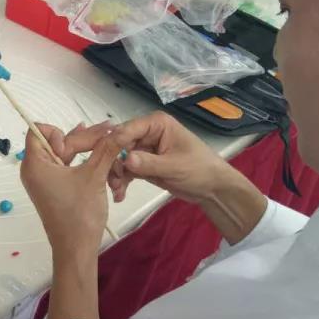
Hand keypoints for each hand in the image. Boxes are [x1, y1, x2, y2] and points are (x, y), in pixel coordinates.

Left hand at [21, 124, 121, 255]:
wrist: (76, 248)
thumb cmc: (79, 214)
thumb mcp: (94, 176)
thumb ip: (105, 149)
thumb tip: (118, 131)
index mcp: (34, 164)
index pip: (38, 131)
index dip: (58, 132)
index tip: (74, 147)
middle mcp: (35, 169)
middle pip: (58, 142)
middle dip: (84, 137)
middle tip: (110, 129)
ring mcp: (45, 179)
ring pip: (65, 154)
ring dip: (88, 149)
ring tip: (111, 140)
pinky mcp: (55, 187)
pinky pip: (67, 167)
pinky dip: (84, 161)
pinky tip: (101, 153)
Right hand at [107, 112, 240, 204]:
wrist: (213, 189)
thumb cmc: (200, 170)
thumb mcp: (175, 166)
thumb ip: (149, 163)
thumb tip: (126, 160)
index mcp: (156, 124)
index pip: (128, 129)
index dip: (115, 143)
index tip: (105, 160)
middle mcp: (147, 133)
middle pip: (120, 144)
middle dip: (113, 163)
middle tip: (111, 181)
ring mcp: (144, 149)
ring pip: (120, 159)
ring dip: (115, 175)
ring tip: (116, 191)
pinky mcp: (143, 164)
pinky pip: (126, 170)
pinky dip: (122, 181)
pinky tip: (119, 195)